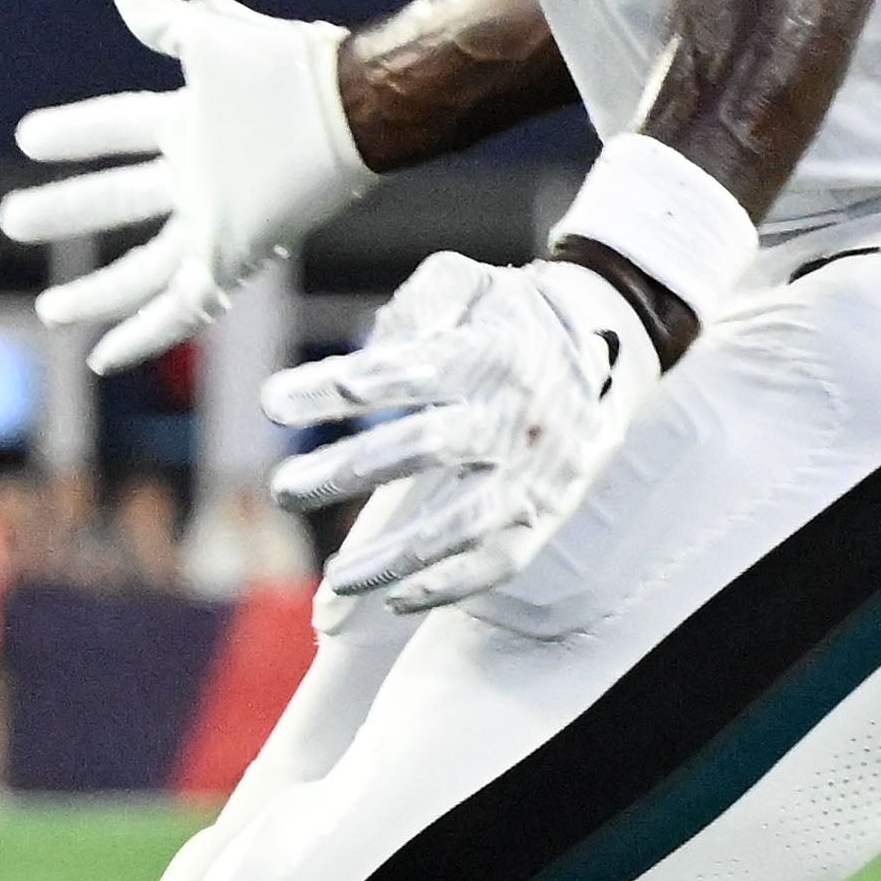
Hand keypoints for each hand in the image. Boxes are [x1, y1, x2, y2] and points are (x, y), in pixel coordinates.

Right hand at [1, 0, 376, 373]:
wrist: (349, 108)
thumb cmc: (290, 68)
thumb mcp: (217, 37)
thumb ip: (168, 24)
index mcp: (190, 124)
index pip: (117, 127)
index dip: (75, 132)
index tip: (27, 139)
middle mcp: (198, 178)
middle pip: (117, 201)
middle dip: (64, 210)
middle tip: (10, 219)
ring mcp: (215, 221)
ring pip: (142, 267)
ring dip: (95, 291)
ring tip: (49, 310)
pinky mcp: (234, 257)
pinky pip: (183, 308)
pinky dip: (146, 334)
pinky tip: (107, 356)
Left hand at [268, 252, 670, 618]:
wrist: (607, 341)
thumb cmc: (507, 314)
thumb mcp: (467, 280)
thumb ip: (418, 304)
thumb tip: (363, 361)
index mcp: (492, 351)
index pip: (404, 372)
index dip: (337, 388)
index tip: (273, 403)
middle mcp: (517, 414)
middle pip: (424, 447)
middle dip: (346, 472)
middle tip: (283, 490)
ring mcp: (538, 470)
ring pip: (463, 522)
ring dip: (394, 554)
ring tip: (334, 576)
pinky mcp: (549, 510)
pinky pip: (502, 560)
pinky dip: (450, 586)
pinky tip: (395, 599)